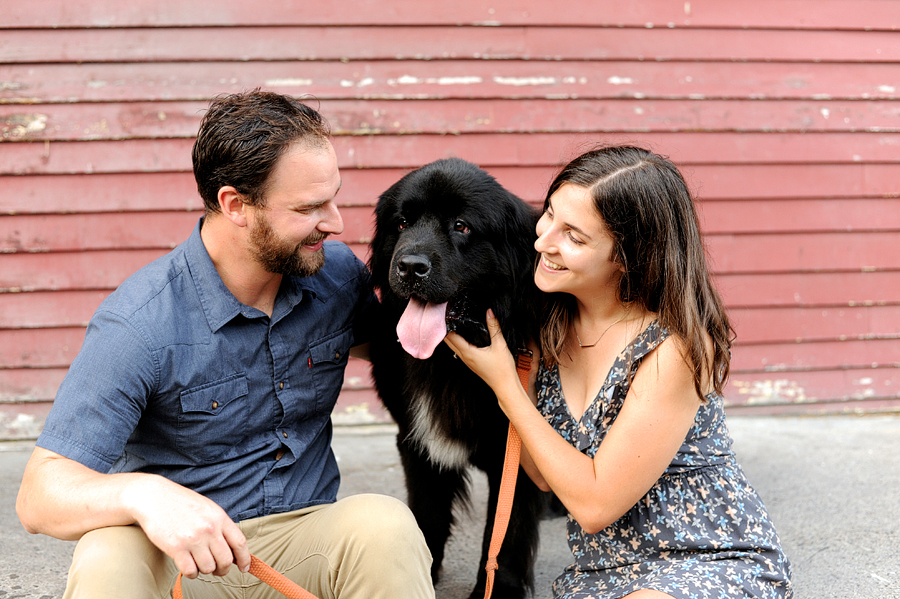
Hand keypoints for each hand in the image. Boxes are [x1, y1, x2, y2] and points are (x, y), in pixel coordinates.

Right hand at [122, 475, 250, 578]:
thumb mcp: (208, 508)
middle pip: (226, 560)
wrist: (154, 497)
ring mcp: (193, 539)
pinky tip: (188, 566)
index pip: (240, 543)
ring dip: (205, 570)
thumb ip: (220, 525)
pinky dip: (191, 573)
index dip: (245, 559)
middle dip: (223, 569)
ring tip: (199, 563)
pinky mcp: (176, 548)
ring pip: (209, 568)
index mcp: (219, 517)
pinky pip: (190, 571)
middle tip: (217, 569)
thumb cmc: (181, 503)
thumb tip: (233, 547)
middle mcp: (209, 529)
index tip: (244, 567)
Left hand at [444, 309, 516, 391]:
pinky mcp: (471, 363)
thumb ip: (494, 327)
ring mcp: (467, 361)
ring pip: (453, 346)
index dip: (448, 324)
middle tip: (450, 316)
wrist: (506, 386)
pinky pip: (460, 350)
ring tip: (455, 323)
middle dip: (446, 328)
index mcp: (468, 352)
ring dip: (451, 335)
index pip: (450, 336)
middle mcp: (464, 357)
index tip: (448, 314)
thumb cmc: (503, 369)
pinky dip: (458, 341)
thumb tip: (489, 312)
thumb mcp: (500, 345)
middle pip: (448, 341)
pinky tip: (464, 336)